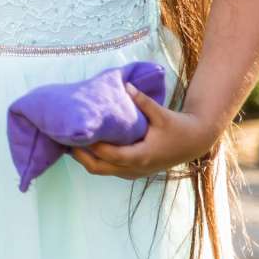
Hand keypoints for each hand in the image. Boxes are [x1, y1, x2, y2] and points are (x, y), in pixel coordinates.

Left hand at [69, 90, 211, 179]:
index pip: (108, 154)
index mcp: (140, 156)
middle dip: (80, 156)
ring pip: (101, 171)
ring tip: (69, 143)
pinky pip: (109, 169)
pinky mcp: (134, 171)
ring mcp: (133, 173)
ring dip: (86, 159)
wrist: (195, 142)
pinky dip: (96, 160)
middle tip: (63, 140)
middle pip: (98, 168)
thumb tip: (125, 86)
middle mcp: (134, 169)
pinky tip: (86, 147)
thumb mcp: (162, 114)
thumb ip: (143, 102)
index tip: (75, 134)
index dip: (90, 145)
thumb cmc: (179, 127)